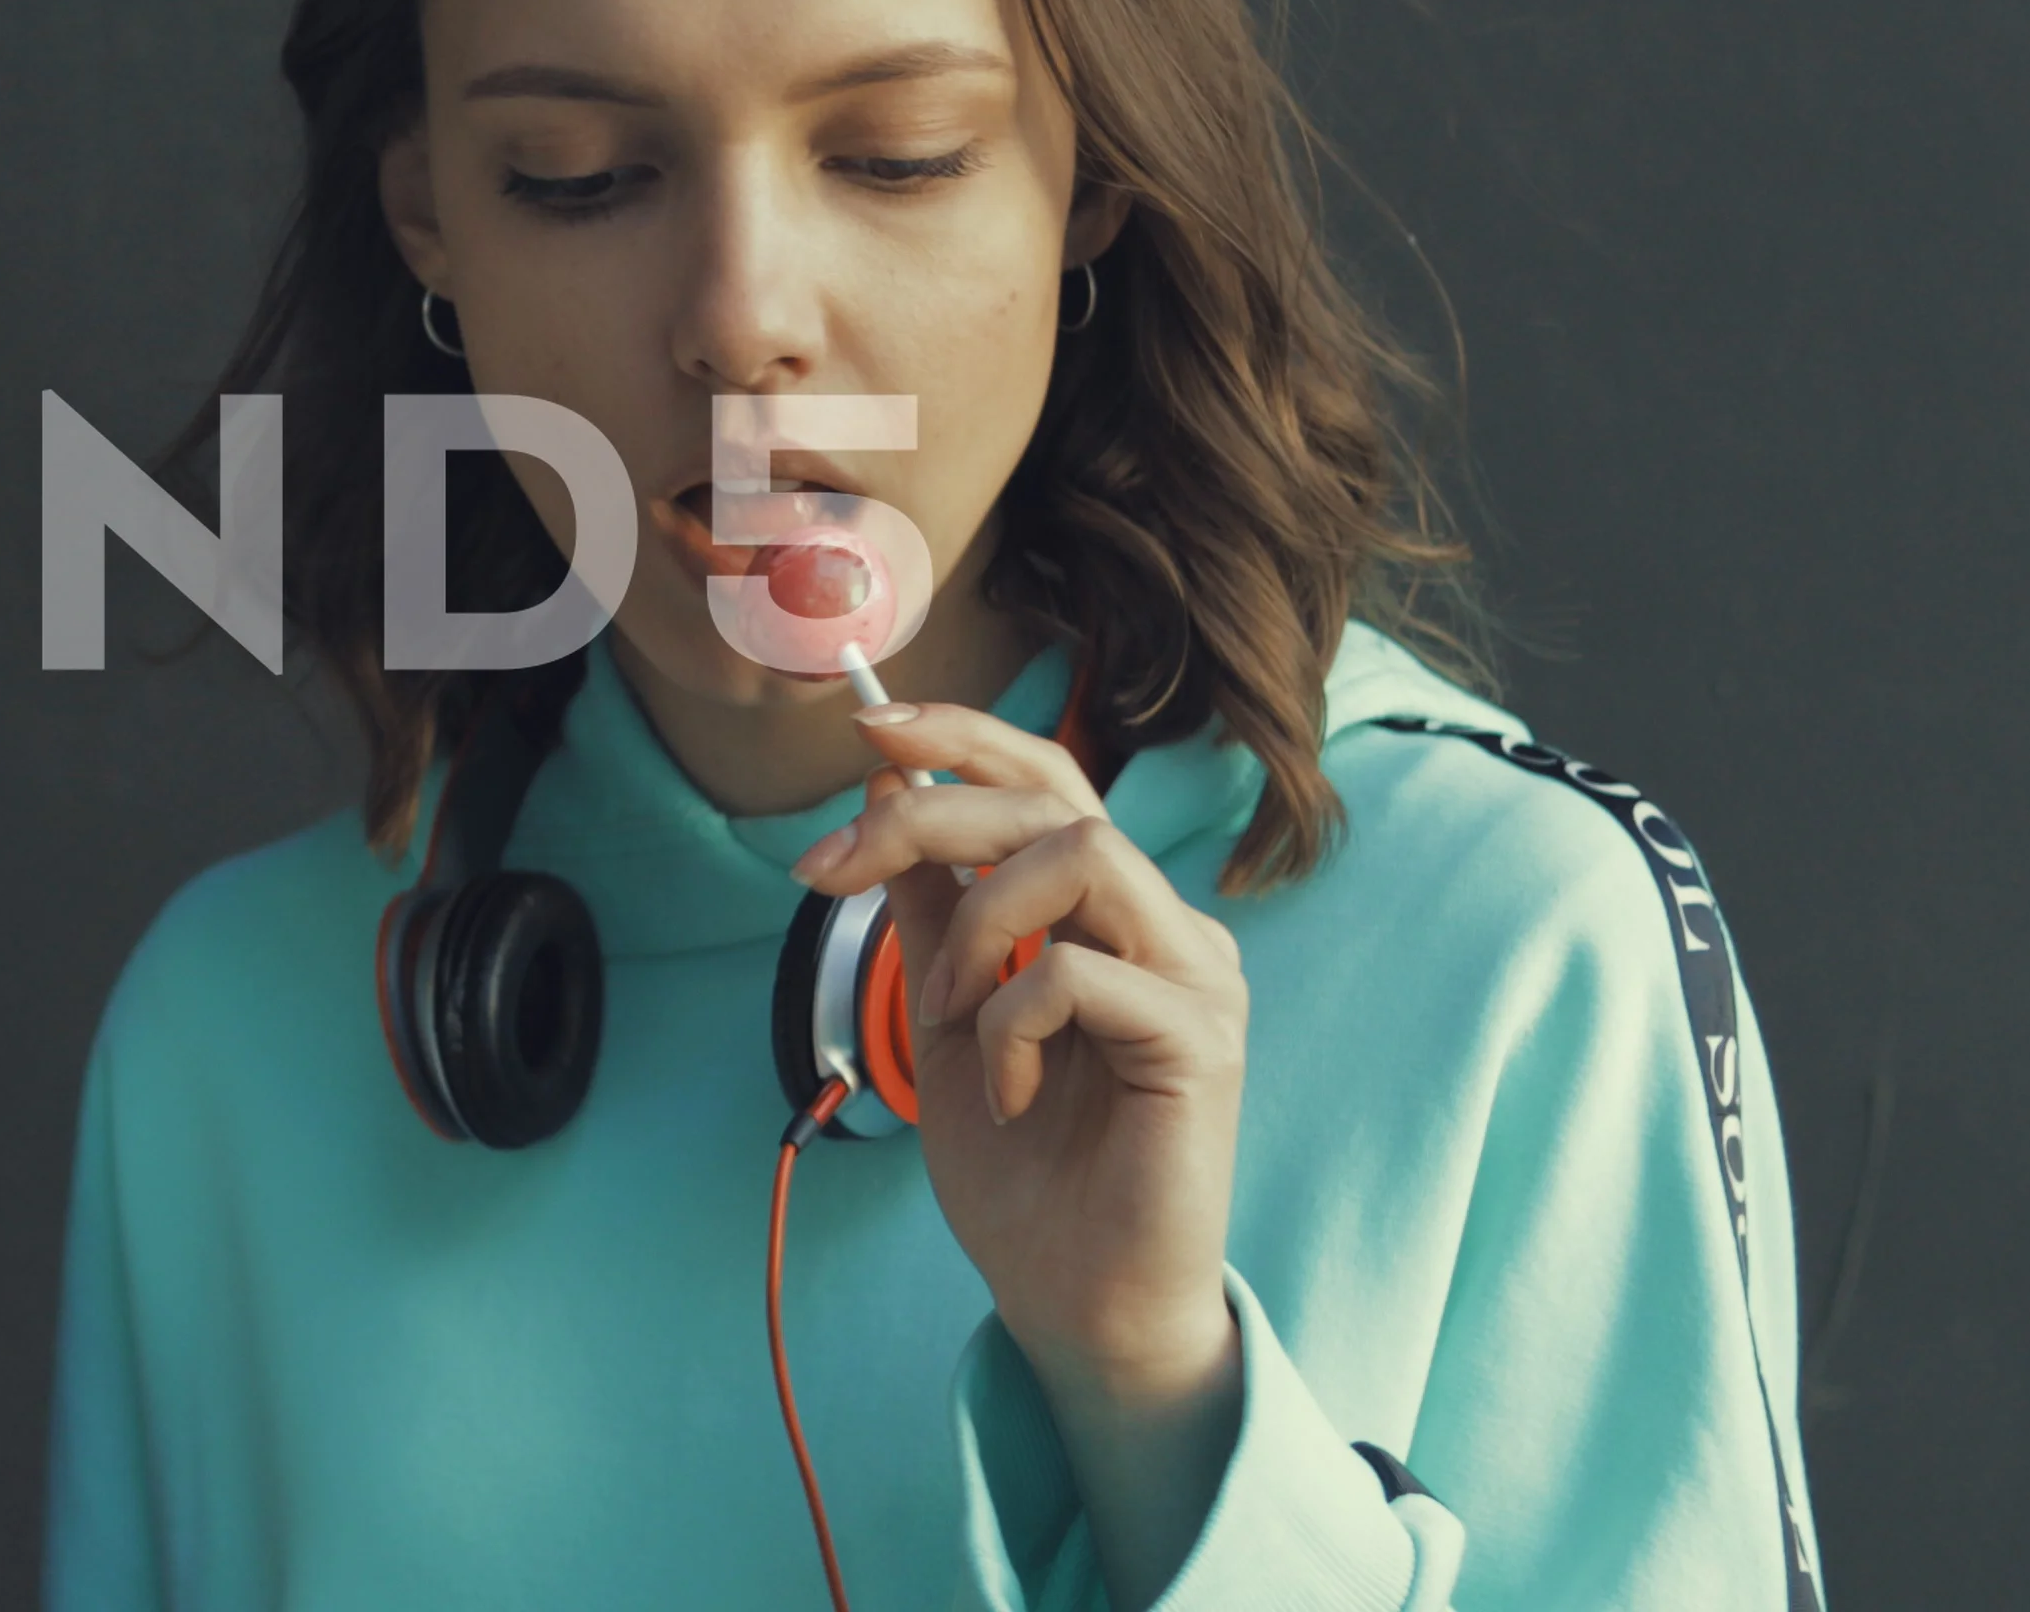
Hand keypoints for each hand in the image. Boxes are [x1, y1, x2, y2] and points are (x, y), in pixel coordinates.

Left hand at [793, 700, 1246, 1605]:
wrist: (1075, 1304)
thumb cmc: (1023, 1172)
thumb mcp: (948, 1019)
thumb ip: (934, 911)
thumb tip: (886, 795)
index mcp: (1112, 914)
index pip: (1050, 780)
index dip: (964, 735)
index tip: (867, 726)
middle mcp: (1168, 927)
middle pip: (1056, 800)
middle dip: (928, 813)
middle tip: (827, 868)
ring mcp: (1198, 978)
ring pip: (1084, 854)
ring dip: (979, 925)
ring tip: (950, 1015)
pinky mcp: (1202, 1040)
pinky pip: (1082, 972)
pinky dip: (1013, 1024)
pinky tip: (1005, 1093)